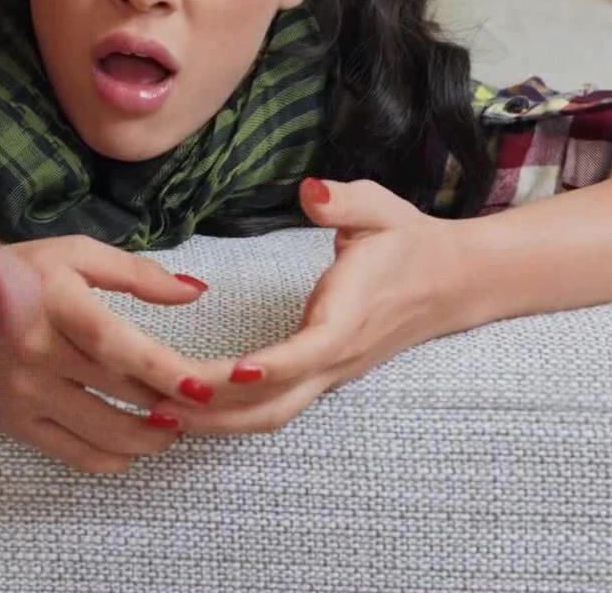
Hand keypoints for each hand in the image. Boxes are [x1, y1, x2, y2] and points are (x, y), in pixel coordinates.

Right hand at [0, 235, 221, 473]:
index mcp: (62, 308)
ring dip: (148, 436)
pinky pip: (70, 451)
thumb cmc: (14, 273)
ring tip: (174, 429)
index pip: (120, 346)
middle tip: (205, 408)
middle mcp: (44, 355)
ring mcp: (29, 394)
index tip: (202, 387)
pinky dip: (109, 457)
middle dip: (171, 405)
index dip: (164, 370)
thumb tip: (194, 290)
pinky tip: (133, 450)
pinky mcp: (16, 421)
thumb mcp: (74, 255)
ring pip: (102, 430)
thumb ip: (136, 273)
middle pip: (121, 392)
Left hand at [151, 178, 464, 435]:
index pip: (309, 351)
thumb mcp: (381, 209)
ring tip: (159, 414)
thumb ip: (345, 201)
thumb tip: (312, 191)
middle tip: (160, 404)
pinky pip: (275, 406)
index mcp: (350, 317)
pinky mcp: (322, 376)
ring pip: (271, 414)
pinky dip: (232, 413)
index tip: (233, 368)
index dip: (273, 364)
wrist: (452, 282)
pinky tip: (190, 406)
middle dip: (218, 409)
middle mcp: (336, 356)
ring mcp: (329, 373)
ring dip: (217, 420)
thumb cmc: (409, 242)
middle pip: (276, 403)